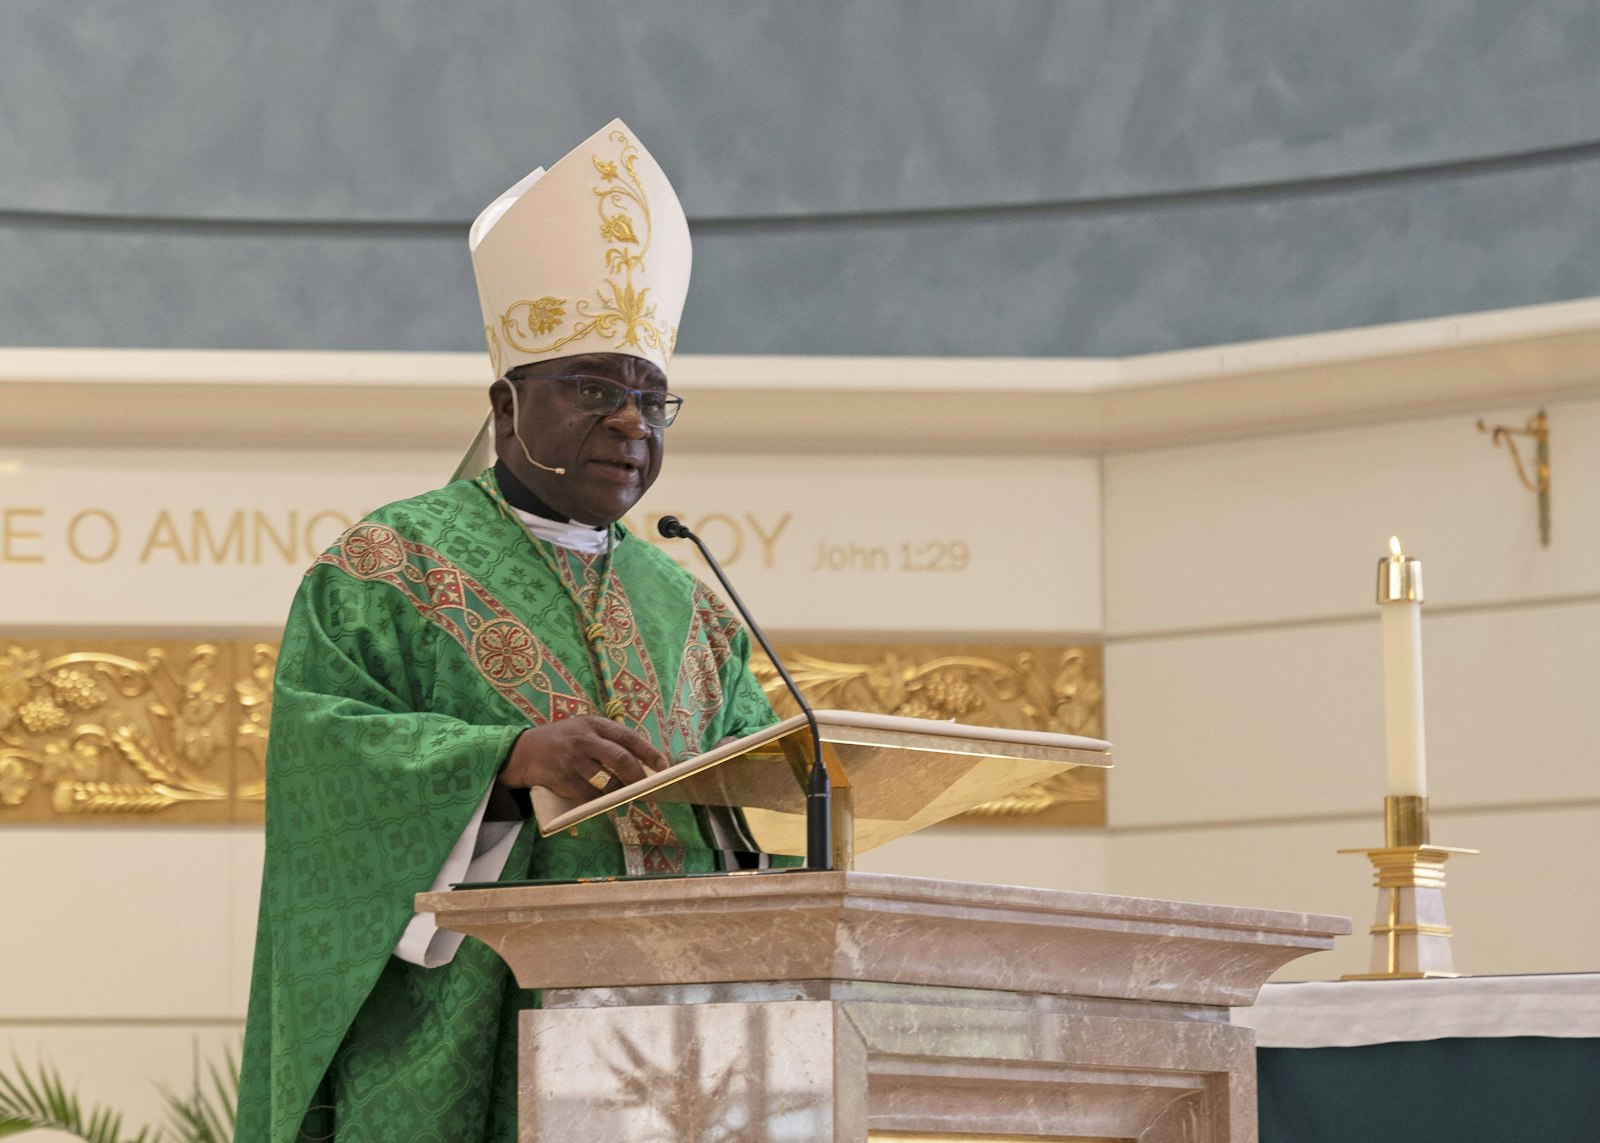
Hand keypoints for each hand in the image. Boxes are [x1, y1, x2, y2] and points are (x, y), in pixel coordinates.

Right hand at [499, 717, 667, 800]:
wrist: (521, 752)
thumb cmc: (561, 741)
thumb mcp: (583, 729)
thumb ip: (607, 740)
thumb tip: (641, 763)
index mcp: (594, 724)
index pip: (629, 737)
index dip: (649, 753)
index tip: (664, 767)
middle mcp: (584, 739)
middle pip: (621, 759)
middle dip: (639, 776)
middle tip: (647, 788)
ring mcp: (572, 760)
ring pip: (607, 781)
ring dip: (621, 793)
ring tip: (627, 798)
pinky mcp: (562, 778)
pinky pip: (589, 795)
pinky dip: (601, 802)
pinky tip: (606, 803)